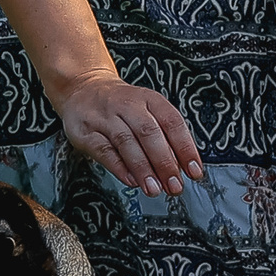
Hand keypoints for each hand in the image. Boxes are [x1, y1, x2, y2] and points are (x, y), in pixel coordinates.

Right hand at [54, 72, 203, 194]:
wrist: (82, 88)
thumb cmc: (120, 105)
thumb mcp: (145, 110)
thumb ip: (162, 136)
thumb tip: (181, 167)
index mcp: (148, 99)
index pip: (172, 122)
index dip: (185, 148)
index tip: (194, 171)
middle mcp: (127, 105)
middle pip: (149, 132)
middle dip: (165, 163)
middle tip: (174, 185)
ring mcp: (104, 117)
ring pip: (126, 141)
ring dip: (143, 168)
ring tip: (154, 188)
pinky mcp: (86, 131)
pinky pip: (103, 150)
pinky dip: (119, 167)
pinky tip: (131, 180)